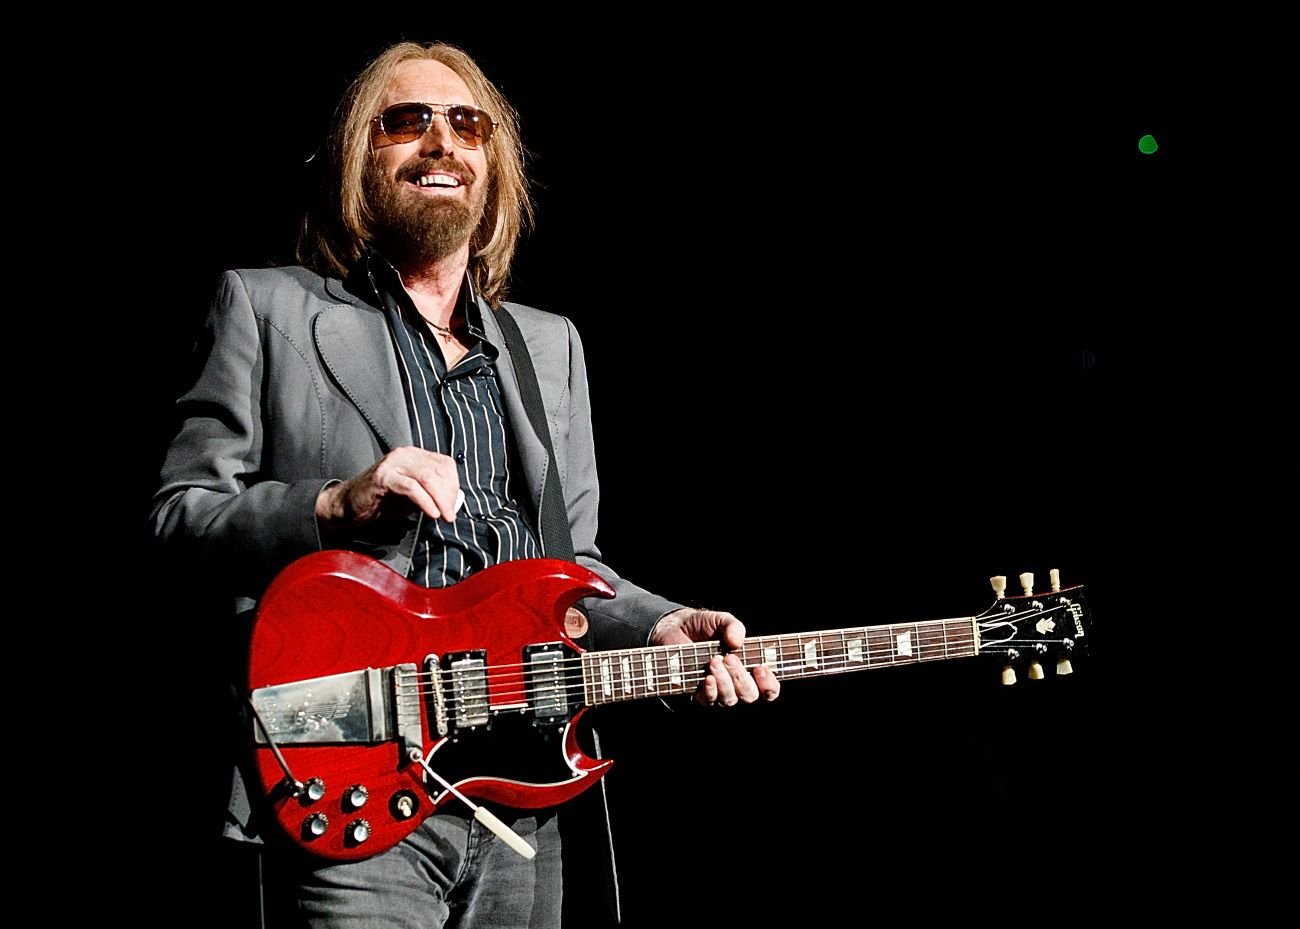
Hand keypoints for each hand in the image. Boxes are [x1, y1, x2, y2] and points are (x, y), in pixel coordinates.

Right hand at [316, 446, 462, 526]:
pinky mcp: (383, 477)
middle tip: (451, 515)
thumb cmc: (381, 501)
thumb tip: (453, 501)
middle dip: (448, 495)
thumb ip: (432, 495)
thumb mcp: (413, 497)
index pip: (445, 464)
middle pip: (438, 470)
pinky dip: (425, 501)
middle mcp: (405, 455)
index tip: (454, 505)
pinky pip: (411, 487)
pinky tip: (431, 513)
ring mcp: (393, 463)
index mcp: (415, 456)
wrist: (348, 506)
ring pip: (427, 477)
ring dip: (440, 499)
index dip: (454, 485)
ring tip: (444, 516)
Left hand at [650, 608, 779, 706]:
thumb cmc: (705, 626)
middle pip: (750, 695)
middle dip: (741, 677)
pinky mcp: (699, 693)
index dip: (769, 684)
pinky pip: (709, 700)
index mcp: (750, 669)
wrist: (676, 627)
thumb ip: (734, 627)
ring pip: (730, 699)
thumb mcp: (722, 620)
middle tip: (730, 658)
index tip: (761, 668)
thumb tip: (737, 642)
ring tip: (714, 661)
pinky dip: (711, 690)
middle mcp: (736, 684)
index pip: (769, 688)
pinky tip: (707, 677)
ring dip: (725, 681)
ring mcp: (718, 690)